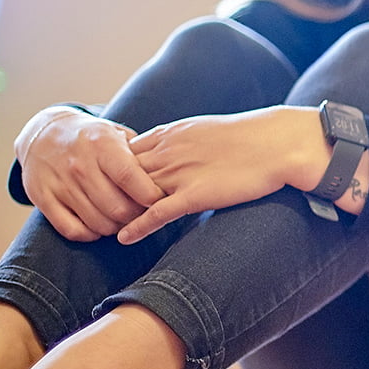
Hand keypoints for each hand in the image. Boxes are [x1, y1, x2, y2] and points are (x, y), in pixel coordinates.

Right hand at [15, 106, 164, 241]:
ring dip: (116, 229)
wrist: (43, 134)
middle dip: (136, 218)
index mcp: (102, 146)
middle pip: (118, 208)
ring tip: (122, 220)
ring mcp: (60, 183)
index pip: (131, 178)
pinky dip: (90, 234)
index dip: (150, 197)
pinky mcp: (42, 198)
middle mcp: (80, 165)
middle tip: (142, 214)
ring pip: (98, 223)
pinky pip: (72, 230)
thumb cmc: (91, 138)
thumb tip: (167, 178)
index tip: (159, 201)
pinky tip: (99, 226)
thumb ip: (141, 154)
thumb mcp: (116, 134)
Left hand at [119, 106, 320, 243]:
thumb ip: (184, 142)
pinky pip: (157, 213)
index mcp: (168, 134)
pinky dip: (137, 226)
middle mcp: (167, 152)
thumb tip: (178, 151)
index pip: (124, 153)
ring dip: (116, 211)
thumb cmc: (250, 137)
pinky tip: (124, 238)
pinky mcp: (194, 194)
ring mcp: (179, 174)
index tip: (102, 184)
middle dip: (104, 191)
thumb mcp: (206, 130)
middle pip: (120, 174)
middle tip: (92, 210)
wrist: (275, 143)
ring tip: (101, 228)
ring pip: (134, 194)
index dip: (110, 170)